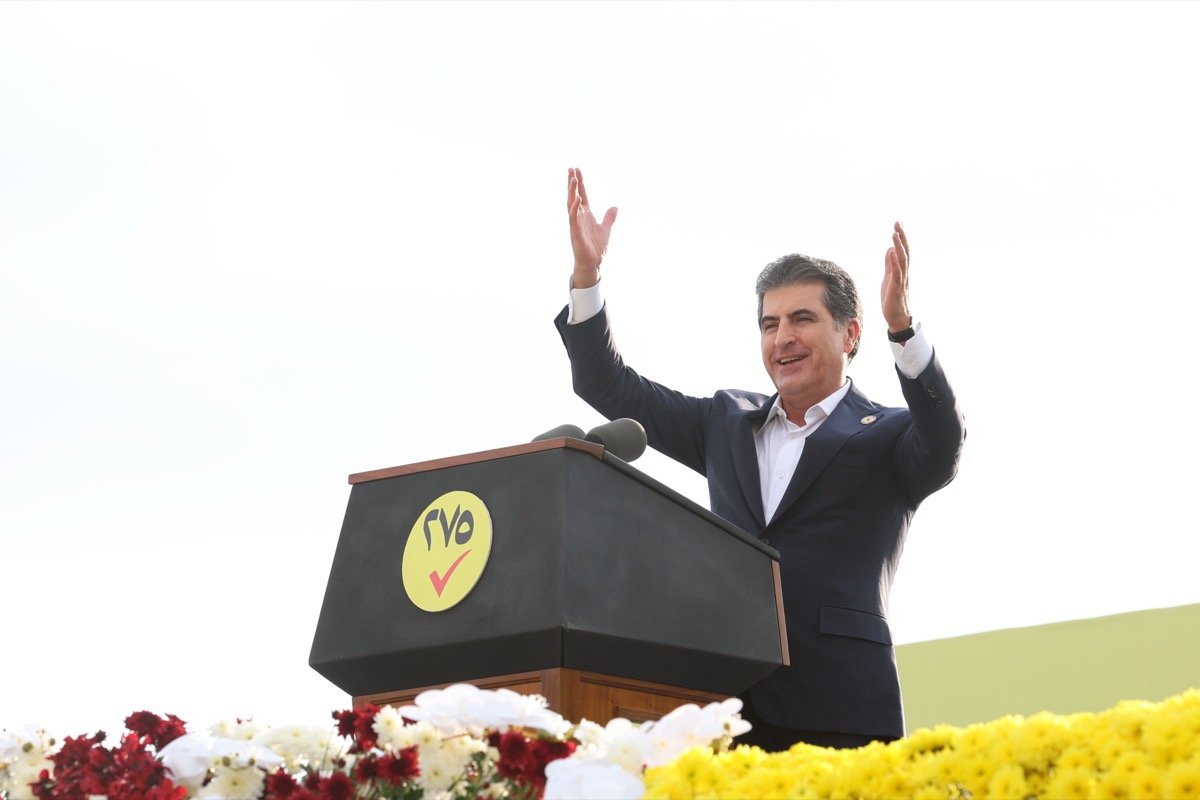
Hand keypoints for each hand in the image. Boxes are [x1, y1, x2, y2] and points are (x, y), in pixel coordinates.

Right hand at [567, 167, 617, 288]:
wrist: (594, 263)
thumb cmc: (597, 248)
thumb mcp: (606, 228)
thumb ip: (609, 218)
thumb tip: (615, 207)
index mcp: (586, 215)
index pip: (582, 195)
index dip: (580, 183)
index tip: (577, 170)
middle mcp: (579, 217)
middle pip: (574, 196)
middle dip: (572, 183)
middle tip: (570, 168)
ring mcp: (576, 224)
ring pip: (571, 204)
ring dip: (571, 192)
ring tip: (572, 179)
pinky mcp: (575, 232)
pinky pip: (573, 218)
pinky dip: (574, 208)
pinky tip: (577, 198)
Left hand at [881, 221, 912, 332]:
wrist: (896, 317)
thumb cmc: (892, 298)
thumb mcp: (888, 277)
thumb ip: (889, 264)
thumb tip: (890, 249)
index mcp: (902, 270)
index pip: (903, 250)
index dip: (901, 238)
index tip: (897, 225)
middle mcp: (904, 272)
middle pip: (905, 251)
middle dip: (901, 237)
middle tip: (897, 223)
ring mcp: (901, 279)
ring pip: (902, 260)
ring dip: (899, 246)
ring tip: (894, 234)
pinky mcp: (896, 287)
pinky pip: (897, 272)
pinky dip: (894, 261)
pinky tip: (891, 251)